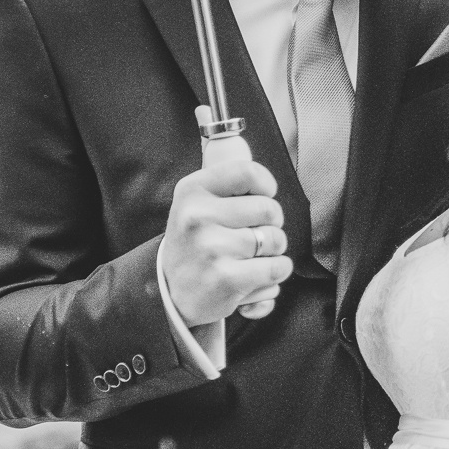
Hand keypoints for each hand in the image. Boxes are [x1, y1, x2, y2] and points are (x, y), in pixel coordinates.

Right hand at [162, 154, 293, 326]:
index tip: (262, 198)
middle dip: (271, 225)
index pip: (247, 172)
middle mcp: (197, 216)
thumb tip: (250, 154)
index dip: (266, 186)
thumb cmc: (195, 243)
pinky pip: (278, 268)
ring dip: (274, 252)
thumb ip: (226, 180)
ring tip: (250, 258)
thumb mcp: (196, 203)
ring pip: (276, 240)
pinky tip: (257, 277)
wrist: (170, 294)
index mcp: (192, 191)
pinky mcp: (226, 279)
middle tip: (253, 236)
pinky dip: (276, 273)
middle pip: (269, 209)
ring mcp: (211, 248)